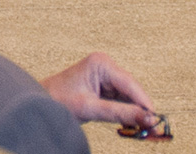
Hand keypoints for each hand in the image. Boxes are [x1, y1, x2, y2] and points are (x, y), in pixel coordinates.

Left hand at [41, 52, 158, 128]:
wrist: (40, 102)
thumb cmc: (58, 100)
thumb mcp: (90, 108)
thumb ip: (119, 113)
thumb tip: (146, 118)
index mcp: (101, 64)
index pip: (129, 83)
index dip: (144, 101)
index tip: (155, 118)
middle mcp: (105, 66)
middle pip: (131, 90)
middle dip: (141, 109)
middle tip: (152, 129)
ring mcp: (105, 76)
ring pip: (128, 96)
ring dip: (135, 112)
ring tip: (144, 131)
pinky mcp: (104, 87)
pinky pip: (121, 100)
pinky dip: (126, 112)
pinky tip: (131, 125)